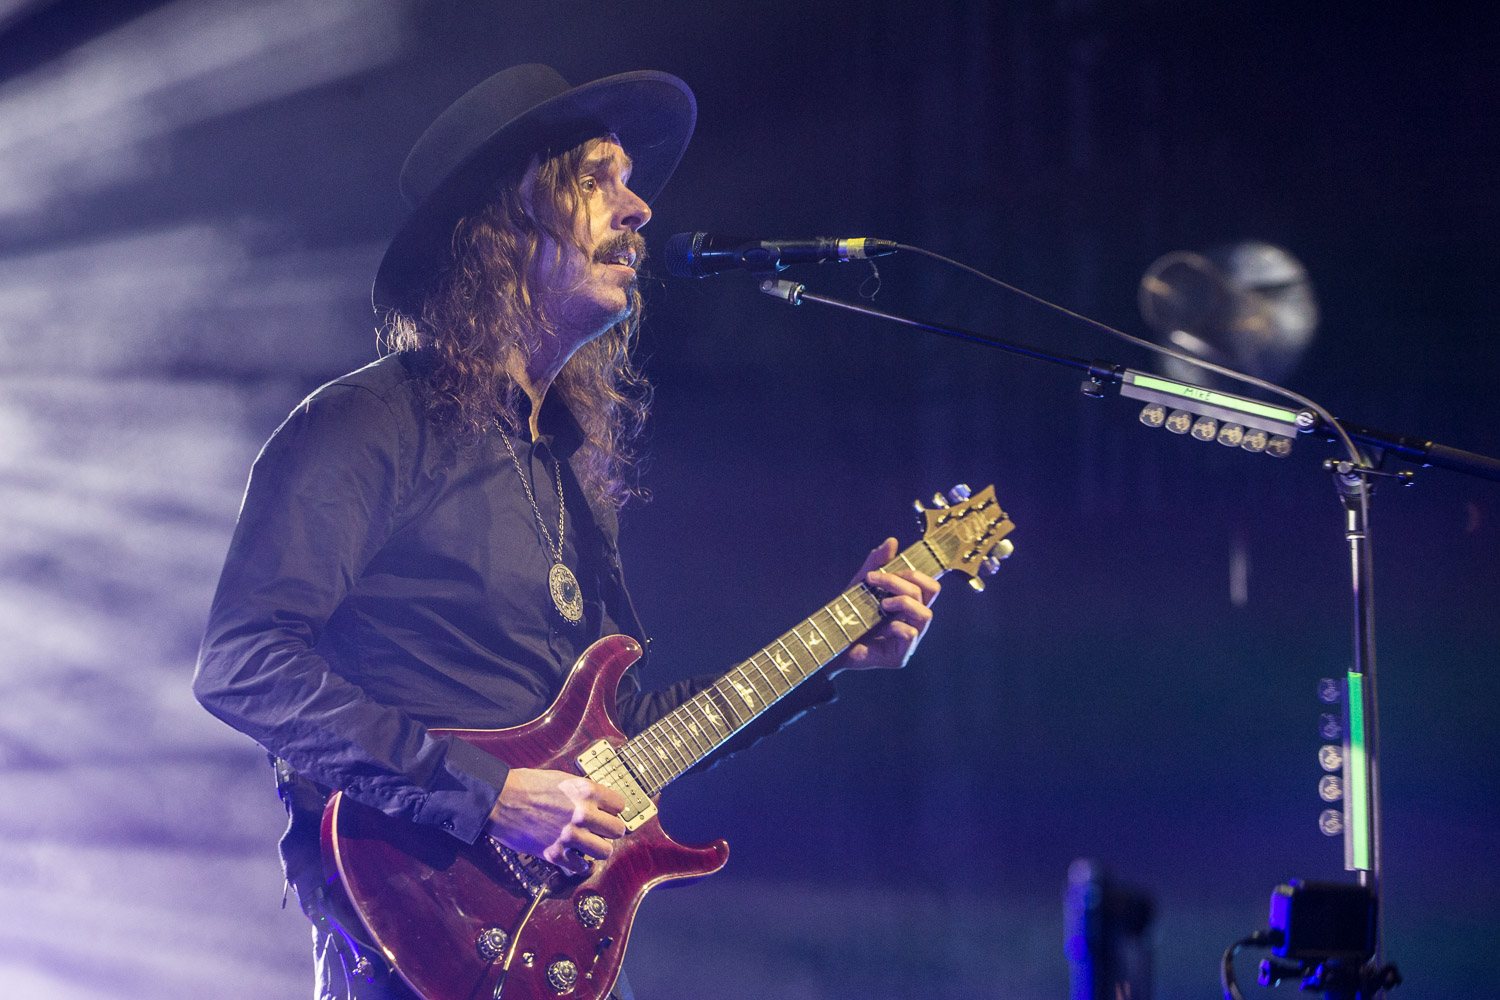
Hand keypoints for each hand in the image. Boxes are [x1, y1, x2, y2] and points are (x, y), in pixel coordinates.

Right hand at [485, 767, 626, 875]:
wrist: (499, 799)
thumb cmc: (526, 785)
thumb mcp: (561, 778)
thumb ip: (582, 790)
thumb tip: (598, 800)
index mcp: (585, 791)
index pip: (620, 804)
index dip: (614, 809)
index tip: (609, 812)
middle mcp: (582, 814)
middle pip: (617, 829)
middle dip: (611, 830)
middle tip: (604, 830)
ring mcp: (569, 835)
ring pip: (605, 851)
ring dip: (599, 849)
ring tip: (593, 845)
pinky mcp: (555, 853)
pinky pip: (581, 867)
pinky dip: (581, 865)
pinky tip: (578, 859)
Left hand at [827, 537, 939, 675]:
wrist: (830, 642)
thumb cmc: (849, 614)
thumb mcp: (861, 583)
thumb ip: (877, 562)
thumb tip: (892, 541)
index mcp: (910, 604)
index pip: (930, 585)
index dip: (915, 572)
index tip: (883, 571)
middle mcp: (914, 621)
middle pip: (931, 592)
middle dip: (903, 580)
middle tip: (877, 580)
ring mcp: (910, 640)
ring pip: (926, 614)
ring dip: (903, 602)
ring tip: (881, 603)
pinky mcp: (901, 656)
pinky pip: (911, 634)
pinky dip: (896, 625)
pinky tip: (881, 626)